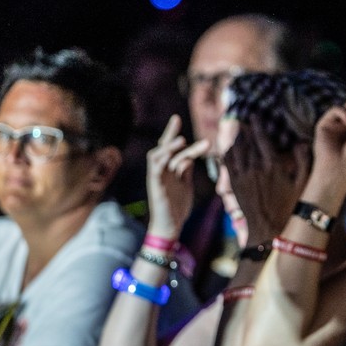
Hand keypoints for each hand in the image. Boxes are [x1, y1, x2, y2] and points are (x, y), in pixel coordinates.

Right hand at [145, 115, 209, 238]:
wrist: (170, 227)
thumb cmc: (177, 208)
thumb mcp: (185, 186)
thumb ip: (185, 172)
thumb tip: (189, 158)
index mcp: (169, 170)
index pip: (171, 148)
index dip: (172, 133)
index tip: (177, 118)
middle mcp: (161, 171)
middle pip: (163, 148)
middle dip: (169, 133)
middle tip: (176, 119)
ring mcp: (157, 178)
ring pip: (159, 156)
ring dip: (169, 147)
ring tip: (182, 140)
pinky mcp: (155, 187)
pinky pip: (156, 170)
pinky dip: (163, 160)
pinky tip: (173, 155)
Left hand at [224, 115, 294, 245]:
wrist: (269, 232)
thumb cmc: (290, 210)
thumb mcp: (303, 185)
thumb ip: (303, 161)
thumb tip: (299, 142)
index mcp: (272, 166)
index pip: (261, 138)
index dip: (256, 125)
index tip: (254, 116)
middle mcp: (254, 168)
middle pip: (245, 142)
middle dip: (243, 130)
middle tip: (242, 121)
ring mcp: (242, 177)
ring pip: (234, 151)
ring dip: (234, 140)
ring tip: (236, 133)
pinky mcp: (233, 186)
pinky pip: (226, 164)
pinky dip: (226, 154)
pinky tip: (226, 150)